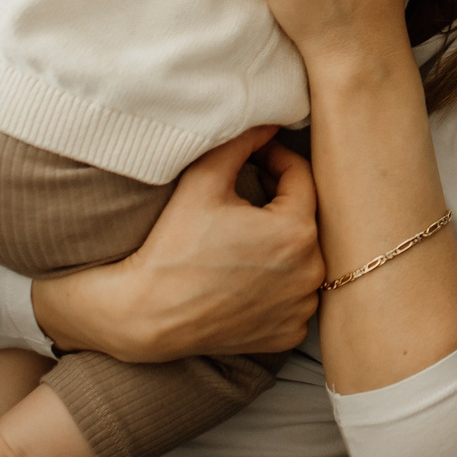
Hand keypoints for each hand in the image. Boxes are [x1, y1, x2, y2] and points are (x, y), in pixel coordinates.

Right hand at [31, 125, 320, 363]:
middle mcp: (310, 273)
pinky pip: (294, 297)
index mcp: (297, 231)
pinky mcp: (288, 334)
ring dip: (282, 244)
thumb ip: (240, 143)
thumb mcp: (203, 181)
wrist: (145, 314)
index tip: (256, 156)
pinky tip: (250, 276)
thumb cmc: (172, 246)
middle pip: (304, 219)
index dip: (277, 159)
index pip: (302, 177)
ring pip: (302, 259)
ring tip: (247, 236)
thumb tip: (269, 122)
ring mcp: (301, 308)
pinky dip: (279, 285)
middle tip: (249, 194)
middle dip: (280, 202)